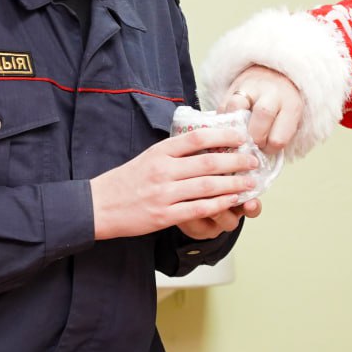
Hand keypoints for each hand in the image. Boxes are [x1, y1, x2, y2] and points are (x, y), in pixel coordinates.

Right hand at [90, 127, 259, 239]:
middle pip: (208, 162)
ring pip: (207, 186)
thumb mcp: (147, 157)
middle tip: (253, 161)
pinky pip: (198, 209)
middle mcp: (163, 170)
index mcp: (160, 152)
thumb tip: (204, 143)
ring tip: (250, 183)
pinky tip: (232, 202)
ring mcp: (163, 194)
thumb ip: (173, 152)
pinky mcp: (163, 216)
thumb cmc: (125, 181)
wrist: (98, 206)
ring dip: (234, 184)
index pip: (197, 138)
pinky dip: (218, 204)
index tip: (241, 138)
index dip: (223, 136)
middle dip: (237, 162)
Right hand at [222, 65, 303, 152]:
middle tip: (252, 144)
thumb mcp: (290, 120)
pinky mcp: (234, 86)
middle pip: (262, 117)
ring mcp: (252, 87)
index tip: (266, 149)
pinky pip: (223, 105)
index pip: (279, 137)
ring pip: (237, 106)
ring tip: (238, 135)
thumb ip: (278, 137)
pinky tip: (229, 126)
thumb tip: (259, 158)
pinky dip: (224, 120)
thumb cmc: (283, 105)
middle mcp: (273, 93)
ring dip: (235, 127)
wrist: (276, 74)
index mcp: (292, 105)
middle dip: (254, 138)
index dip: (270, 149)